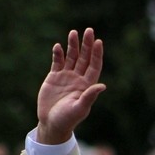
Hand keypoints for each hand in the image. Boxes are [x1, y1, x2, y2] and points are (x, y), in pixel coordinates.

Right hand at [36, 28, 106, 144]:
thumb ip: (89, 96)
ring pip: (71, 57)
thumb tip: (102, 86)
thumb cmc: (67, 119)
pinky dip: (58, 54)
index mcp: (87, 85)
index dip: (97, 54)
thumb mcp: (79, 108)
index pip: (94, 66)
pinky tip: (58, 47)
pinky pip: (57, 62)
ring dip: (73, 45)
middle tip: (89, 30)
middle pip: (84, 58)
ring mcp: (66, 77)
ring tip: (73, 33)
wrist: (51, 124)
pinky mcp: (54, 77)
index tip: (98, 42)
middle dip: (86, 45)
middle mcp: (78, 79)